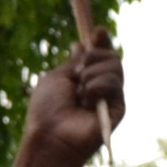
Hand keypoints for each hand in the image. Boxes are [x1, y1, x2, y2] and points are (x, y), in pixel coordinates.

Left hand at [21, 45, 123, 166]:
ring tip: (79, 93)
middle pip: (112, 57)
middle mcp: (101, 87)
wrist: (51, 135)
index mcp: (86, 78)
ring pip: (115, 66)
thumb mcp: (57, 78)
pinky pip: (115, 83)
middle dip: (94, 57)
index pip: (102, 55)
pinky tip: (86, 100)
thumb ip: (73, 62)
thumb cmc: (47, 109)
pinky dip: (97, 87)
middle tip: (77, 73)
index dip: (102, 42)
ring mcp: (112, 98)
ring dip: (92, 74)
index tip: (97, 31)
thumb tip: (80, 44)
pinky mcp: (119, 108)